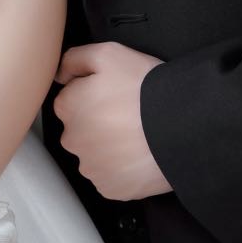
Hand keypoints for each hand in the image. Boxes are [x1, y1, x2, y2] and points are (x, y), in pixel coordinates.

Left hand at [53, 41, 173, 200]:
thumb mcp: (108, 54)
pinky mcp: (110, 188)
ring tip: (138, 136)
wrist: (182, 126)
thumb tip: (59, 75)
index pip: (71, 101)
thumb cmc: (145, 89)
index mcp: (68, 107)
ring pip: (95, 156)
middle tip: (129, 115)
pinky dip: (123, 169)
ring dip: (111, 148)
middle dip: (99, 123)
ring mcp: (91, 167)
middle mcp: (72, 140)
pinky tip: (140, 155)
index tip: (116, 95)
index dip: (95, 96)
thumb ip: (74, 59)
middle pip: (81, 130)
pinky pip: (112, 177)